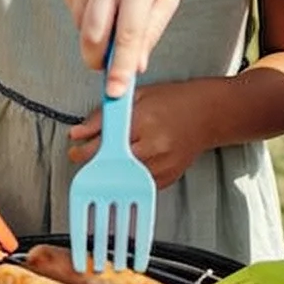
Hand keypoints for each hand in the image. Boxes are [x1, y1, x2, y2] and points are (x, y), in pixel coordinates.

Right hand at [62, 0, 191, 93]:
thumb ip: (151, 32)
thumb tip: (133, 67)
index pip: (126, 37)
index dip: (119, 69)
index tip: (115, 94)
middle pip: (92, 36)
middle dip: (97, 61)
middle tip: (107, 68)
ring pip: (80, 25)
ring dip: (95, 34)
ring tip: (116, 15)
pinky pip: (73, 8)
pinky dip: (86, 14)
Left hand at [67, 77, 214, 189]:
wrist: (207, 114)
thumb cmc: (172, 101)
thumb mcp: (136, 98)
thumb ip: (104, 116)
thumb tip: (76, 133)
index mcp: (144, 122)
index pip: (103, 144)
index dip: (83, 151)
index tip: (75, 150)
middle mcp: (153, 147)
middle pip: (110, 165)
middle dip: (94, 163)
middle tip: (87, 156)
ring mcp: (162, 165)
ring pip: (123, 179)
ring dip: (111, 171)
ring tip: (113, 158)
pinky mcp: (167, 178)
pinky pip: (138, 185)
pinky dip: (129, 177)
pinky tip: (131, 165)